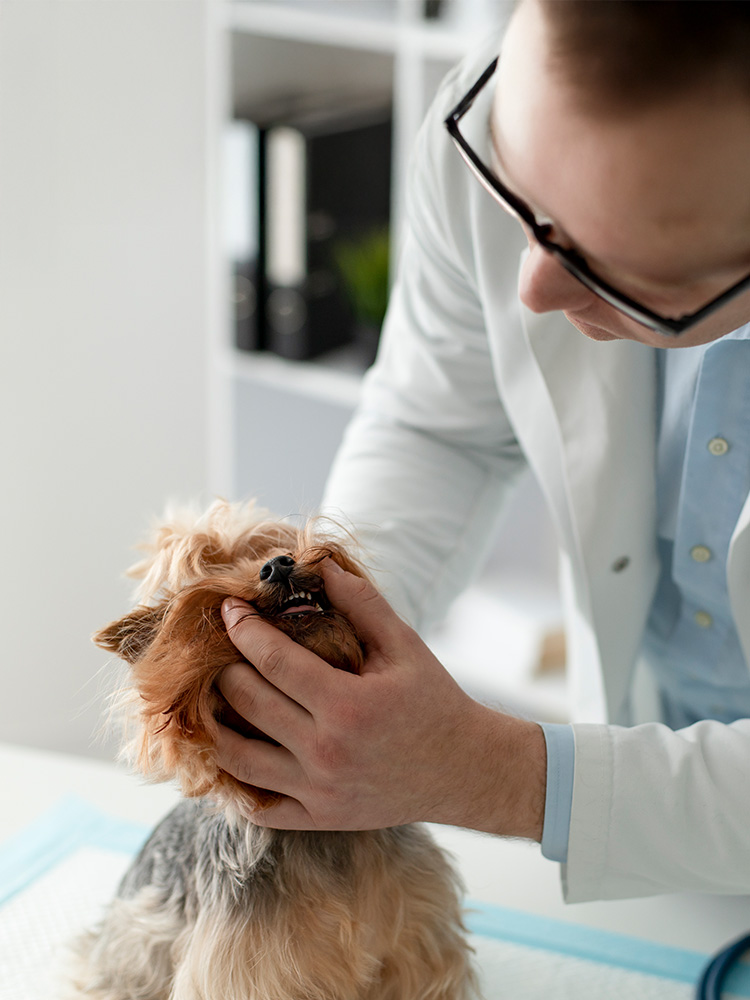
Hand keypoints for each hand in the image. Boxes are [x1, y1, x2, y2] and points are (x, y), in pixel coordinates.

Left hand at [215, 558, 545, 835]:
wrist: (464, 770)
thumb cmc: (433, 701)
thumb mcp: (404, 645)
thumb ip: (362, 602)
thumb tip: (322, 564)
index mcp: (348, 705)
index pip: (273, 660)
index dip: (243, 629)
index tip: (228, 610)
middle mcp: (327, 751)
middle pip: (247, 703)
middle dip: (224, 668)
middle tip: (217, 649)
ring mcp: (318, 791)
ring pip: (237, 758)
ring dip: (214, 723)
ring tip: (212, 697)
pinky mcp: (318, 817)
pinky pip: (256, 804)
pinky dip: (234, 779)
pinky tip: (232, 750)